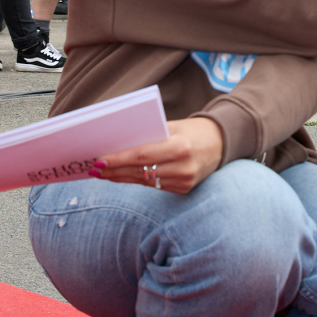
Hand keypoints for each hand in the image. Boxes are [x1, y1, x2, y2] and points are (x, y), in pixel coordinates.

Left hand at [87, 117, 223, 194]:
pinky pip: (155, 186)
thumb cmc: (193, 130)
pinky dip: (138, 180)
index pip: (141, 155)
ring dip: (122, 178)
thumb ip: (149, 136)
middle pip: (140, 171)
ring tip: (104, 174)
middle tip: (94, 170)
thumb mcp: (172, 126)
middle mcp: (183, 167)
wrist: (221, 143)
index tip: (99, 161)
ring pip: (144, 182)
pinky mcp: (184, 190)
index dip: (118, 160)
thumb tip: (118, 145)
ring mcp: (185, 181)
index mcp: (180, 147)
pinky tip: (124, 177)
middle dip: (114, 171)